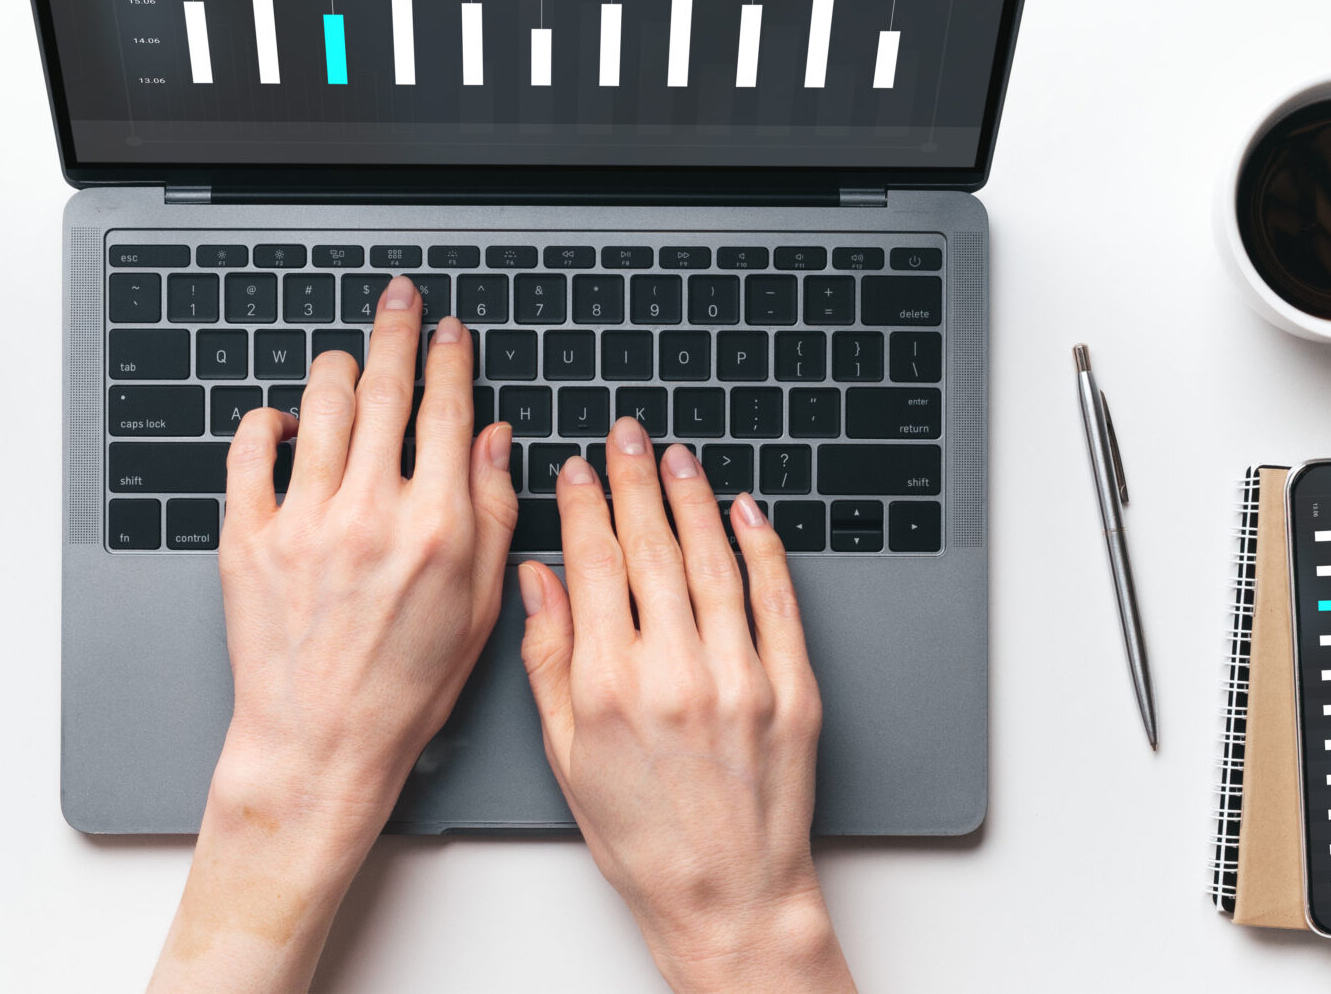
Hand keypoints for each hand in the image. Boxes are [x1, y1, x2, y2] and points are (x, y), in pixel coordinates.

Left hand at [151, 275, 518, 993]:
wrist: (320, 746)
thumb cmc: (403, 691)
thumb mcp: (477, 609)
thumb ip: (490, 514)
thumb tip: (492, 437)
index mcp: (435, 527)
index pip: (445, 411)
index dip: (449, 358)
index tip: (448, 331)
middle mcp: (369, 512)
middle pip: (384, 389)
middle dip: (395, 330)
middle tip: (398, 299)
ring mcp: (303, 520)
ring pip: (320, 405)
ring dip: (339, 369)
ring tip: (348, 359)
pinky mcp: (247, 537)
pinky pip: (250, 450)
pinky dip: (268, 421)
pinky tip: (286, 422)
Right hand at [517, 417, 852, 993]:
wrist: (728, 896)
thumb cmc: (642, 837)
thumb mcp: (565, 754)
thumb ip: (548, 657)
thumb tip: (537, 578)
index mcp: (608, 688)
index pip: (593, 565)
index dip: (583, 505)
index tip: (577, 469)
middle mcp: (674, 674)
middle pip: (651, 548)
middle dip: (634, 480)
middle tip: (626, 434)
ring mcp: (740, 678)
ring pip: (714, 561)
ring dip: (693, 498)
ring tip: (676, 457)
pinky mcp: (792, 689)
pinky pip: (775, 599)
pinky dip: (761, 547)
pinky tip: (744, 511)